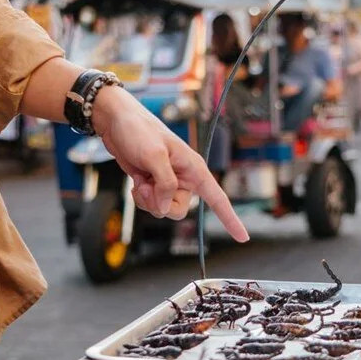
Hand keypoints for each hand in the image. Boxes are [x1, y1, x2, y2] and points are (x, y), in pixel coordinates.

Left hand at [92, 86, 248, 242]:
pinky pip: (151, 204)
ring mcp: (168, 182)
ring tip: (141, 180)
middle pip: (179, 210)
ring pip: (163, 209)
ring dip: (148, 200)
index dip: (231, 219)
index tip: (243, 238)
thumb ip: (165, 184)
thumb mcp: (154, 155)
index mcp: (193, 168)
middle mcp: (184, 178)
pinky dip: (141, 198)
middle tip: (148, 186)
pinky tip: (137, 183)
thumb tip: (166, 208)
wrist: (117, 121)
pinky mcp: (153, 184)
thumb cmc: (139, 130)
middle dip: (161, 204)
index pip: (218, 198)